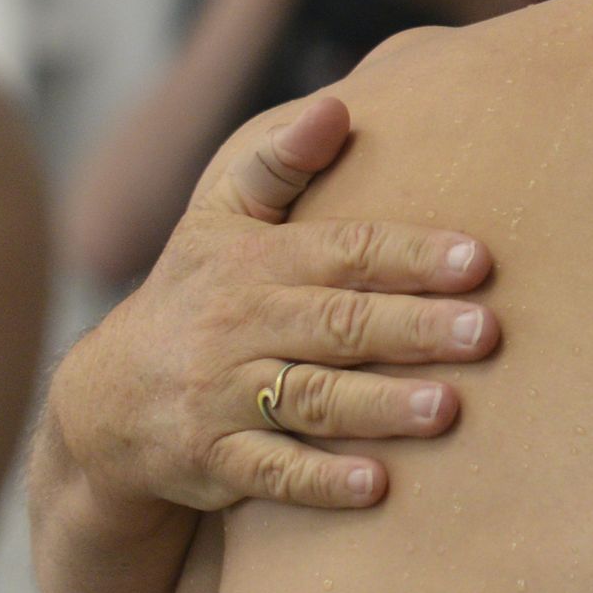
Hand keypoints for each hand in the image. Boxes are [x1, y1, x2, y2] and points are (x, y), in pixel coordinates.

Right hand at [51, 96, 497, 516]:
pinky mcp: (214, 461)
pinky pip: (272, 473)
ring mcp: (224, 396)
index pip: (342, 251)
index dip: (409, 254)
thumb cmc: (195, 295)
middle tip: (487, 333)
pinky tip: (378, 487)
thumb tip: (336, 105)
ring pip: (313, 399)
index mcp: (253, 262)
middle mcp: (239, 326)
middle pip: (338, 324)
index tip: (478, 259)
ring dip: (382, 407)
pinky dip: (323, 482)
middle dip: (414, 328)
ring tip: (450, 409)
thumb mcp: (217, 219)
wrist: (105, 401)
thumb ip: (276, 162)